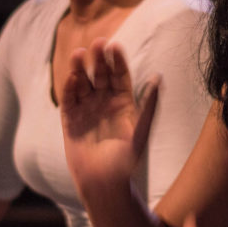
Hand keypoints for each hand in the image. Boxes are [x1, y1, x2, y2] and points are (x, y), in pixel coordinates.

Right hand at [61, 38, 158, 204]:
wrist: (105, 183)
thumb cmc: (127, 160)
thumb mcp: (141, 130)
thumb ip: (149, 104)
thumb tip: (158, 77)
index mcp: (123, 104)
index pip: (120, 77)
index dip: (117, 61)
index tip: (115, 45)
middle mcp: (104, 104)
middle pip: (101, 76)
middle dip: (99, 60)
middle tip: (97, 43)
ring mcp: (86, 111)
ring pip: (83, 84)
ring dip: (81, 69)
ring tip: (80, 54)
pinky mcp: (71, 121)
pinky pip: (69, 101)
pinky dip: (69, 88)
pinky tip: (71, 77)